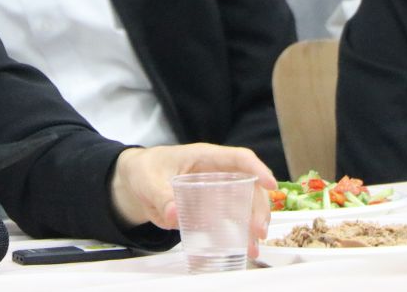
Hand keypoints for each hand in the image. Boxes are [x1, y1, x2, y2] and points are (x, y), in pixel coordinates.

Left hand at [109, 143, 275, 256]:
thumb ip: (160, 196)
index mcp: (205, 157)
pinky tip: (244, 247)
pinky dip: (239, 233)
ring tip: (254, 244)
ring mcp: (216, 192)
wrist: (135, 181)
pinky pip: (230, 220)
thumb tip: (174, 214)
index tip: (271, 185)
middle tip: (259, 230)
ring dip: (253, 223)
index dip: (257, 170)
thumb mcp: (148, 180)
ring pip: (244, 204)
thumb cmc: (145, 170)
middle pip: (248, 185)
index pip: (239, 159)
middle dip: (258, 206)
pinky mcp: (210, 209)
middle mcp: (217, 173)